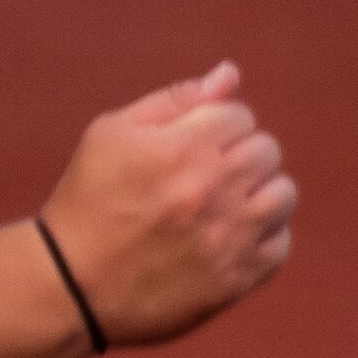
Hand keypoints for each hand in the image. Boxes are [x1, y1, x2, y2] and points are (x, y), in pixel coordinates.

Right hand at [38, 61, 297, 349]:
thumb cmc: (89, 198)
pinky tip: (226, 235)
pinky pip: (282, 241)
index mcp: (182, 147)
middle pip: (267, 149)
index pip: (238, 114)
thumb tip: (229, 74)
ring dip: (257, 192)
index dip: (213, 124)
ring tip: (220, 204)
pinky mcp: (240, 276)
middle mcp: (214, 189)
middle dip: (237, 154)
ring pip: (284, 193)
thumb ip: (174, 100)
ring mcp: (231, 236)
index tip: (186, 144)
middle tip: (199, 174)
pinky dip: (262, 234)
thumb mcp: (111, 134)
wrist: (73, 283)